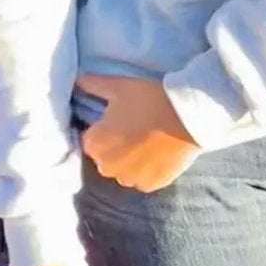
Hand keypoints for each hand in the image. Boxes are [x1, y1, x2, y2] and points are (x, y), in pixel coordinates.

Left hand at [79, 72, 200, 192]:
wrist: (187, 117)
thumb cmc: (148, 99)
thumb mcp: (118, 87)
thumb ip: (94, 85)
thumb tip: (78, 80)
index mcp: (94, 145)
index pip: (91, 139)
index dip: (104, 128)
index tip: (119, 119)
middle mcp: (107, 167)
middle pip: (106, 157)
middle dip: (115, 146)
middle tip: (135, 128)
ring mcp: (130, 179)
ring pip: (124, 170)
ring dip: (131, 160)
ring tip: (148, 141)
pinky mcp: (151, 185)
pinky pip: (143, 178)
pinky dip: (147, 169)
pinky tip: (158, 152)